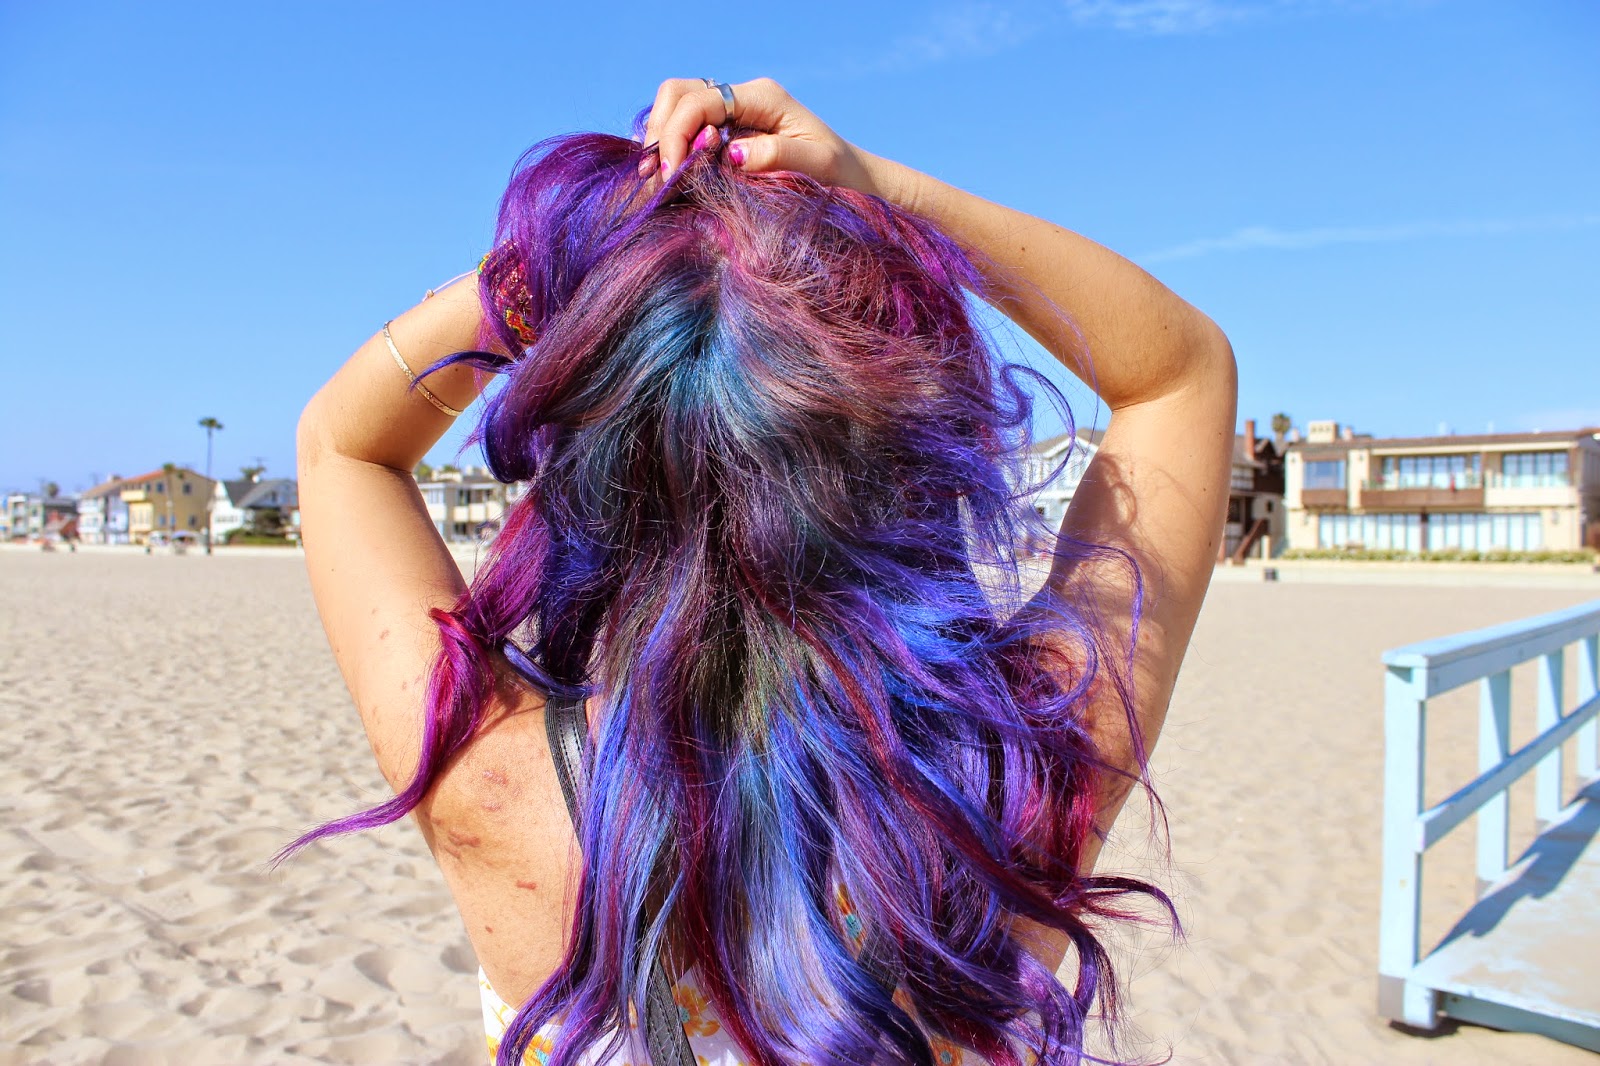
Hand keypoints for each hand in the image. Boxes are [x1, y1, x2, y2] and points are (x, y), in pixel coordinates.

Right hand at [640, 77, 885, 197]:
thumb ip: (777, 154)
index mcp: (762, 97)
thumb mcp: (817, 164)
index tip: (671, 174)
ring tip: (660, 178)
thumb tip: (731, 153)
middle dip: (661, 131)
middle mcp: (743, 96)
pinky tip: (670, 174)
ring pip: (677, 106)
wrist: (853, 176)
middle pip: (678, 93)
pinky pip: (688, 126)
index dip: (676, 135)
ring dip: (661, 138)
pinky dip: (671, 147)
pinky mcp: (729, 129)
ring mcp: (734, 110)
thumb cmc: (841, 172)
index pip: (700, 101)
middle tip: (660, 177)